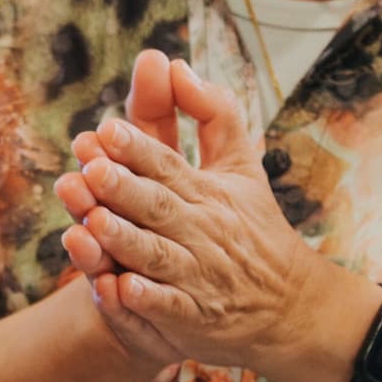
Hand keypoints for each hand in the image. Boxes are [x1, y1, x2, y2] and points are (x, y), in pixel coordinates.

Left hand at [53, 55, 376, 381]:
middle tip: (90, 170)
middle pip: (157, 207)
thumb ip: (213, 114)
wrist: (291, 304)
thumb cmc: (251, 225)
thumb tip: (177, 64)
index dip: (137, 149)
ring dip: (124, 241)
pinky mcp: (193, 317)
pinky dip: (145, 301)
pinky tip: (118, 289)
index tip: (105, 130)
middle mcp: (201, 231)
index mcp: (208, 192)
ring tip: (92, 224)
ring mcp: (197, 276)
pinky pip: (168, 308)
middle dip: (124, 189)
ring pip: (156, 256)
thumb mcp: (241, 166)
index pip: (167, 165)